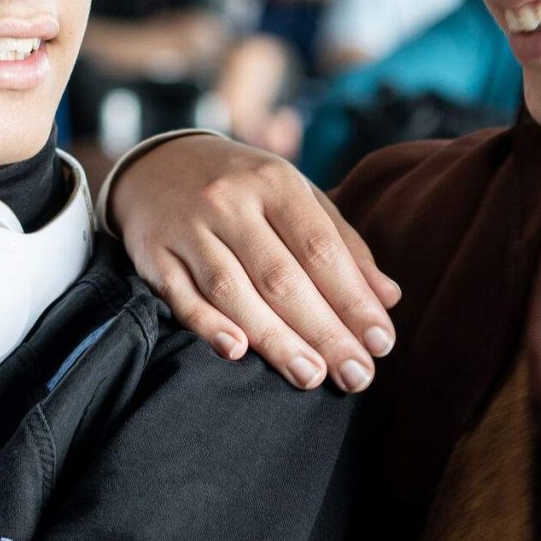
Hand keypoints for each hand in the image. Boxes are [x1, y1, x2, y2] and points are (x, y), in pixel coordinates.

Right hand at [114, 136, 398, 392]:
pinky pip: (181, 296)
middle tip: (356, 375)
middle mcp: (229, 201)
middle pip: (280, 276)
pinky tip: (237, 352)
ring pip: (232, 290)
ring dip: (274, 339)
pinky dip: (207, 325)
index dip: (352, 299)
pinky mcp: (152, 253)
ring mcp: (187, 227)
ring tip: (310, 376)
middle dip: (323, 331)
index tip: (380, 343)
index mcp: (275, 182)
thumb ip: (342, 244)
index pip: (320, 248)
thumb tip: (388, 298)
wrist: (158, 164)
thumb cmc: (244, 188)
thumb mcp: (296, 196)